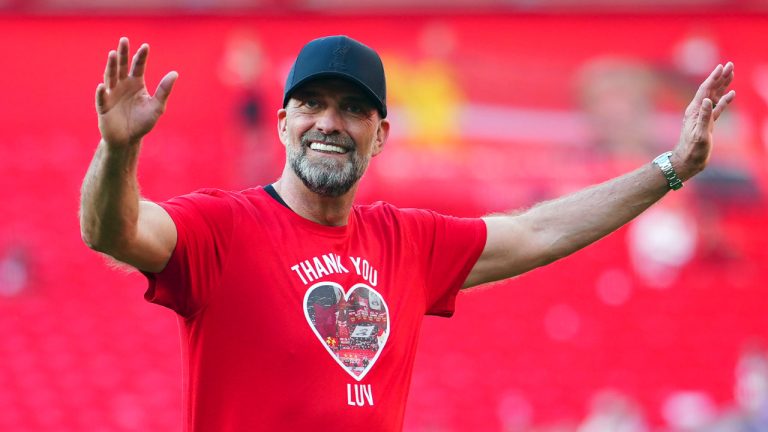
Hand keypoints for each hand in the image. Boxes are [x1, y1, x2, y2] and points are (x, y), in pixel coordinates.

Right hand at [96, 37, 177, 147]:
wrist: (128, 139)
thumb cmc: (143, 122)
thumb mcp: (157, 107)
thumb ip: (164, 90)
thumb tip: (175, 73)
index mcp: (136, 84)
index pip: (138, 66)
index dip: (141, 57)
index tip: (146, 46)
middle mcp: (122, 85)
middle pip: (122, 66)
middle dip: (123, 54)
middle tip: (124, 40)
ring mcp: (111, 94)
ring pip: (110, 77)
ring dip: (111, 66)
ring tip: (113, 54)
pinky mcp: (103, 107)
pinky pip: (101, 99)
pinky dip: (101, 93)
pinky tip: (102, 86)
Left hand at [673, 62, 735, 180]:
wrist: (687, 161)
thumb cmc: (692, 150)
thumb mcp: (700, 134)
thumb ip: (704, 117)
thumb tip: (706, 100)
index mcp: (694, 111)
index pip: (705, 90)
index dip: (714, 78)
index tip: (721, 67)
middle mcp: (697, 111)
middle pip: (710, 89)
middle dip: (720, 77)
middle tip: (730, 65)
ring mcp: (703, 116)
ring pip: (715, 96)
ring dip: (723, 85)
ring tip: (732, 74)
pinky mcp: (708, 123)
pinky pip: (718, 108)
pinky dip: (725, 100)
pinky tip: (732, 94)